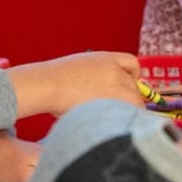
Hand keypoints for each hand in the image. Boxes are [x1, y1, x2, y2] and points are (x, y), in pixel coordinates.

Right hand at [9, 50, 141, 114]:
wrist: (47, 84)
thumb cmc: (55, 80)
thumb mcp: (81, 66)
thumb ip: (99, 75)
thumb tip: (111, 91)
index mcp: (106, 58)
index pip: (132, 63)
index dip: (134, 75)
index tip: (132, 85)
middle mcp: (114, 71)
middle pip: (134, 87)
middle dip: (130, 98)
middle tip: (121, 109)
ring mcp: (115, 87)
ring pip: (134, 102)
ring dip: (128, 111)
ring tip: (114, 120)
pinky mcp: (112, 103)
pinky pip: (125, 113)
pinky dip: (120, 119)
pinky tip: (108, 123)